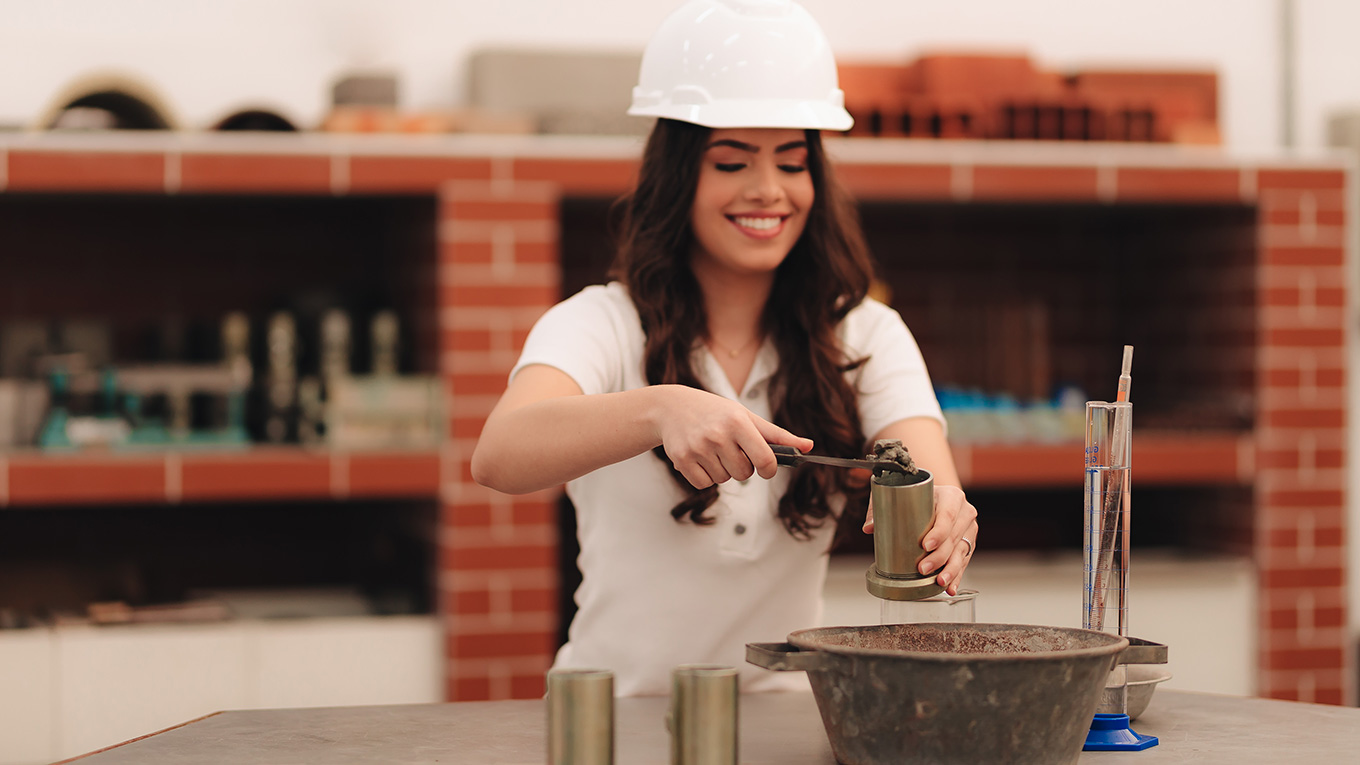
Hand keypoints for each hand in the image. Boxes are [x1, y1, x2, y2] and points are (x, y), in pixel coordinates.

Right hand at [654, 385, 812, 488]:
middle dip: (741, 466)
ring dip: (722, 470)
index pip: (765, 460)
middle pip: (744, 474)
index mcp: (738, 422)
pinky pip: (704, 484)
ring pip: (724, 479)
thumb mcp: (745, 416)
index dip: (769, 469)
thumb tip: (809, 447)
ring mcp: (698, 448)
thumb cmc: (716, 412)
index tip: (766, 468)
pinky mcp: (682, 461)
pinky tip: (699, 457)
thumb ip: (777, 435)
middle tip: (730, 449)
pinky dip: (705, 476)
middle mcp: (718, 435)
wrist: (671, 407)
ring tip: (711, 449)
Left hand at [863, 484, 977, 595]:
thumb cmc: (917, 496)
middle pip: (953, 537)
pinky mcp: (968, 544)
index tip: (925, 546)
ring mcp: (968, 529)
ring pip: (960, 552)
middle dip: (939, 556)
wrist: (935, 498)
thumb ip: (880, 507)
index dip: (939, 532)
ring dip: (950, 569)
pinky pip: (963, 562)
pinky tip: (949, 588)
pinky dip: (956, 576)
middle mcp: (964, 512)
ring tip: (938, 582)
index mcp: (952, 496)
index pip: (947, 515)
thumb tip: (869, 528)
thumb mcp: (897, 494)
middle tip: (922, 568)